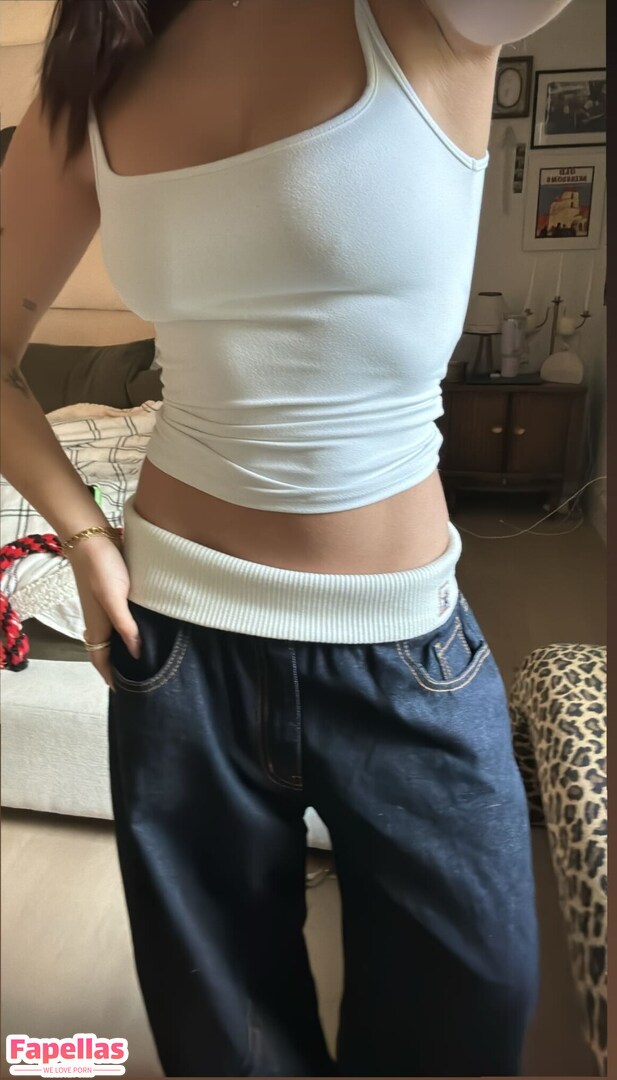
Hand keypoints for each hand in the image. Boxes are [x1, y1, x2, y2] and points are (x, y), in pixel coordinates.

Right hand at [67, 537, 141, 690]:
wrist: (92, 538)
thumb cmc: (102, 569)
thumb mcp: (115, 599)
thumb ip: (125, 626)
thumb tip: (137, 653)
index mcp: (97, 626)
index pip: (100, 660)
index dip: (110, 677)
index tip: (124, 692)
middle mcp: (100, 621)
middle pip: (106, 651)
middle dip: (117, 667)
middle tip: (138, 680)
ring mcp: (106, 608)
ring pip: (113, 636)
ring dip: (124, 649)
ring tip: (144, 659)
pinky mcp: (113, 595)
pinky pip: (120, 621)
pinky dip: (129, 631)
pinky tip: (145, 628)